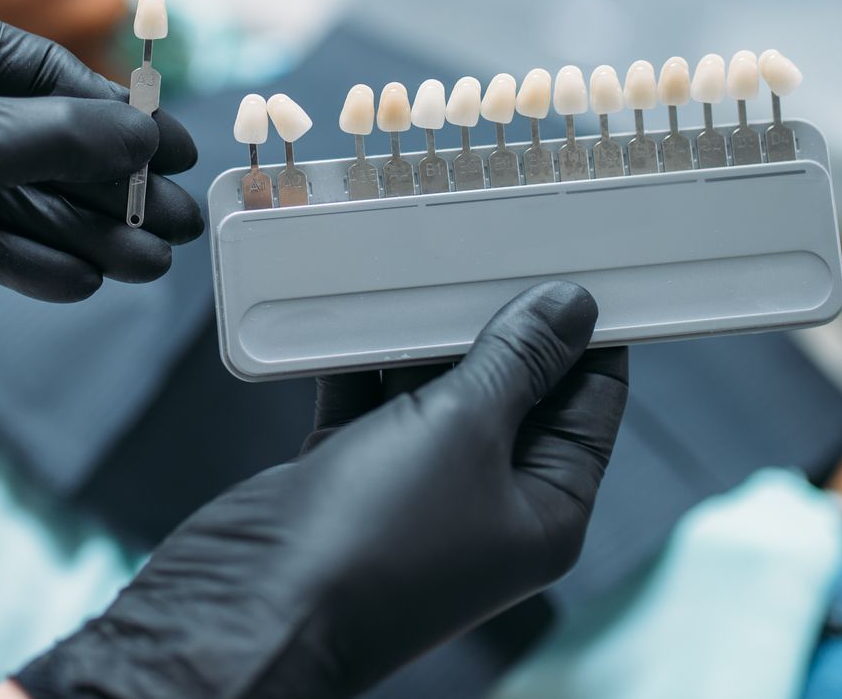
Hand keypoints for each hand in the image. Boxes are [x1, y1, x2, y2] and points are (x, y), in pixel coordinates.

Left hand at [0, 0, 201, 457]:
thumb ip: (55, 140)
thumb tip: (147, 134)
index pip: (36, 68)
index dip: (111, 115)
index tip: (176, 154)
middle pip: (36, 134)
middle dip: (105, 184)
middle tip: (177, 225)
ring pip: (16, 193)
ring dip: (80, 230)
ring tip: (144, 266)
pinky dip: (29, 259)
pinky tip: (80, 282)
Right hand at [16, 281, 628, 698]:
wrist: (251, 606)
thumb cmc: (373, 540)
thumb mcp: (462, 431)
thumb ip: (515, 362)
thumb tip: (571, 308)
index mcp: (544, 507)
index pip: (591, 401)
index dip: (589, 331)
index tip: (580, 255)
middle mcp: (487, 499)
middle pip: (514, 388)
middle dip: (501, 317)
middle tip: (497, 235)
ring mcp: (415, 486)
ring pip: (436, 387)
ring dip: (426, 329)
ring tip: (429, 250)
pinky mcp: (350, 471)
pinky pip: (370, 398)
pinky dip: (362, 354)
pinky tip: (355, 300)